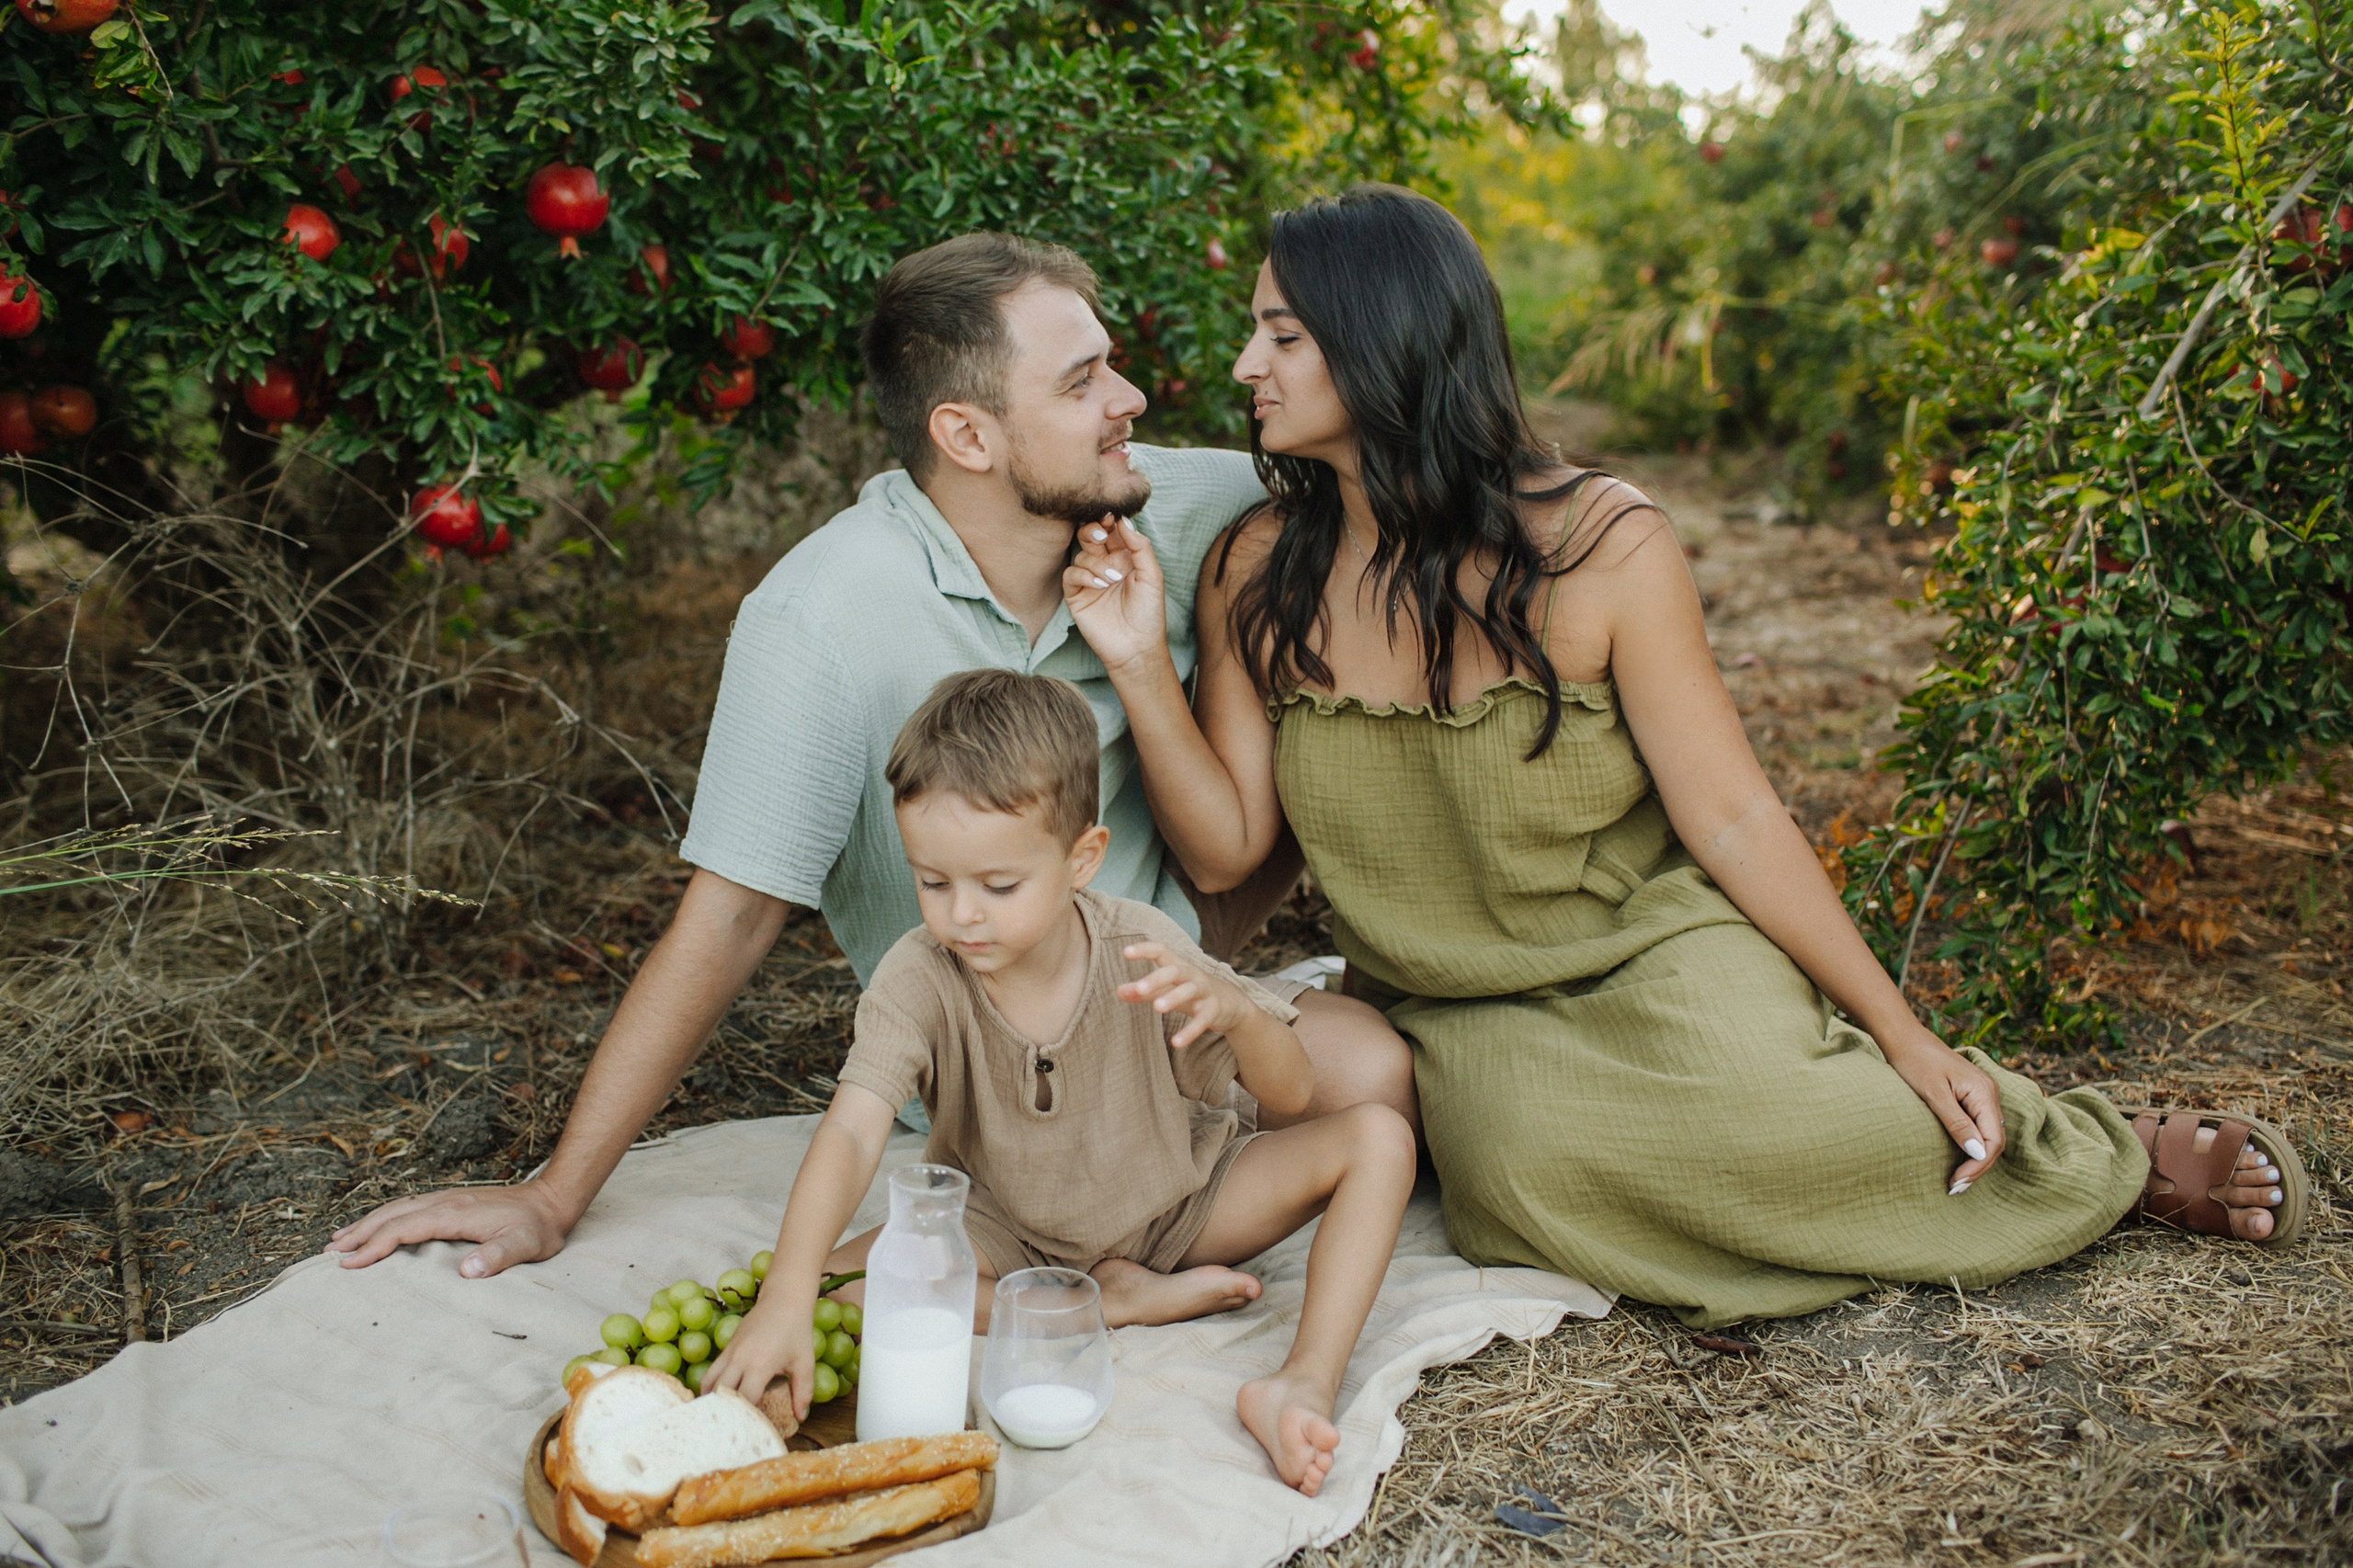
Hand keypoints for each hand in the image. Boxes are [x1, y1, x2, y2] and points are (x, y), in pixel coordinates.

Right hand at [323, 1179, 571, 1277]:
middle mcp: (444, 1202)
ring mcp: (446, 1200)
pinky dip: (384, 1218)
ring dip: (366, 1223)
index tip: (350, 1265)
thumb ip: (498, 1256)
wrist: (552, 1201)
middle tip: (328, 1255)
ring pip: (396, 1208)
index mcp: (454, 1213)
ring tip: (338, 1241)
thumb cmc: (537, 1228)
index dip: (375, 1246)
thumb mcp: (525, 1244)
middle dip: (358, 1233)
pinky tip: (376, 1227)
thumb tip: (468, 1271)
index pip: (404, 1228)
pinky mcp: (450, 1203)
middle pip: (391, 1215)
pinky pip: (407, 1208)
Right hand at [700, 1287, 814, 1419]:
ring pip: (708, 1383)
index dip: (745, 1419)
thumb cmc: (797, 1331)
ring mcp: (729, 1352)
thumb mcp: (805, 1362)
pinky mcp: (726, 1347)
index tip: (749, 1432)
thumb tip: (800, 1417)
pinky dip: (710, 1387)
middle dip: (723, 1413)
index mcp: (759, 1365)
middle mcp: (739, 1360)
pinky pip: (711, 1371)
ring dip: (711, 1401)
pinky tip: (717, 1398)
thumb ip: (803, 1391)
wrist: (784, 1299)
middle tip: (726, 1431)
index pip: (744, 1401)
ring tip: (718, 1417)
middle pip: (720, 1395)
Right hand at [1062, 515, 1167, 675]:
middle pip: (1090, 536)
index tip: (1111, 516)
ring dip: (1096, 563)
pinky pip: (1071, 575)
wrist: (1136, 647)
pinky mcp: (1076, 596)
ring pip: (1081, 556)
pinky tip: (1099, 585)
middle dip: (1093, 531)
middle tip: (1102, 536)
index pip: (1112, 531)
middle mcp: (1105, 565)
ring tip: (1112, 580)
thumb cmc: (1149, 613)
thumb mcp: (1152, 576)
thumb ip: (1140, 546)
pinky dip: (1083, 575)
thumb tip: (1124, 520)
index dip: (1109, 521)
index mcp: (1125, 557)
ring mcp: (1089, 580)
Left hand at [1117, 940, 1253, 1048]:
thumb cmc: (1191, 992)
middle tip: (1139, 989)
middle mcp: (1191, 975)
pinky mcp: (1213, 1010)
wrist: (1232, 1003)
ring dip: (1174, 998)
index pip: (1161, 951)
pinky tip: (1176, 1042)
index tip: (1125, 952)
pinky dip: (1190, 1031)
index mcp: (1178, 966)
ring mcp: (1204, 991)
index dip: (1144, 950)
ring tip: (1157, 1008)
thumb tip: (1117, 992)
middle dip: (1157, 978)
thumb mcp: (1168, 989)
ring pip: (1189, 990)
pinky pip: (1202, 1020)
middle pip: (1174, 971)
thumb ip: (1143, 992)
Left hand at [1879, 1028, 2006, 1190]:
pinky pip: (1979, 1127)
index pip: (1994, 1139)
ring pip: (1988, 1136)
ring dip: (1975, 1159)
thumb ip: (1957, 1123)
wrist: (1902, 1037)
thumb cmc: (1914, 1062)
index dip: (1979, 1165)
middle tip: (1955, 1188)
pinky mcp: (1970, 1097)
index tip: (1957, 1182)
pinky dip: (1971, 1146)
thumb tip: (1979, 1153)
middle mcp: (1989, 1094)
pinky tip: (1959, 1159)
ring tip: (1957, 1181)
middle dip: (1977, 1167)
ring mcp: (1981, 1095)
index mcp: (1984, 1092)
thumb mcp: (1933, 1094)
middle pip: (1994, 1140)